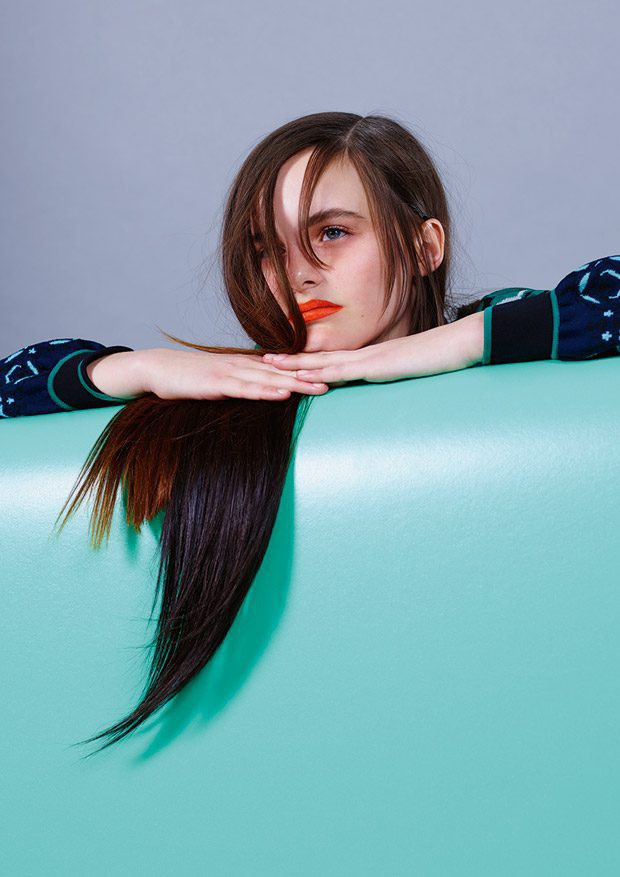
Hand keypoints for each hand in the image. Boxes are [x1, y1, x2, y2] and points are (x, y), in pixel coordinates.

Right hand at [137, 348, 329, 401]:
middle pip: (283, 371)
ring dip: (296, 383)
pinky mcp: (218, 384)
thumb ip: (242, 383)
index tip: (331, 373)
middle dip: (311, 376)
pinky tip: (283, 393)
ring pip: (270, 379)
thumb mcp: (221, 379)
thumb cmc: (190, 377)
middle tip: (338, 380)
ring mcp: (230, 374)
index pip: (281, 367)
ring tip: (320, 387)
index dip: (307, 370)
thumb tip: (262, 389)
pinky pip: (247, 389)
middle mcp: (242, 365)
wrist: (159, 369)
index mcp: (245, 364)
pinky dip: (266, 391)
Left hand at [262, 313, 484, 385]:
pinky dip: (320, 372)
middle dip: (290, 359)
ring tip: (269, 364)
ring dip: (295, 364)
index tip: (283, 360)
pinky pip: (342, 370)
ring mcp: (367, 358)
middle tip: (262, 358)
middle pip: (319, 356)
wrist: (457, 344)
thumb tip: (382, 383)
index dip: (305, 359)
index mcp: (369, 357)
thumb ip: (392, 375)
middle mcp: (363, 354)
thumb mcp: (408, 371)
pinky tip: (303, 376)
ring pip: (323, 361)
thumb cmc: (438, 358)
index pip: (330, 358)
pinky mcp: (375, 365)